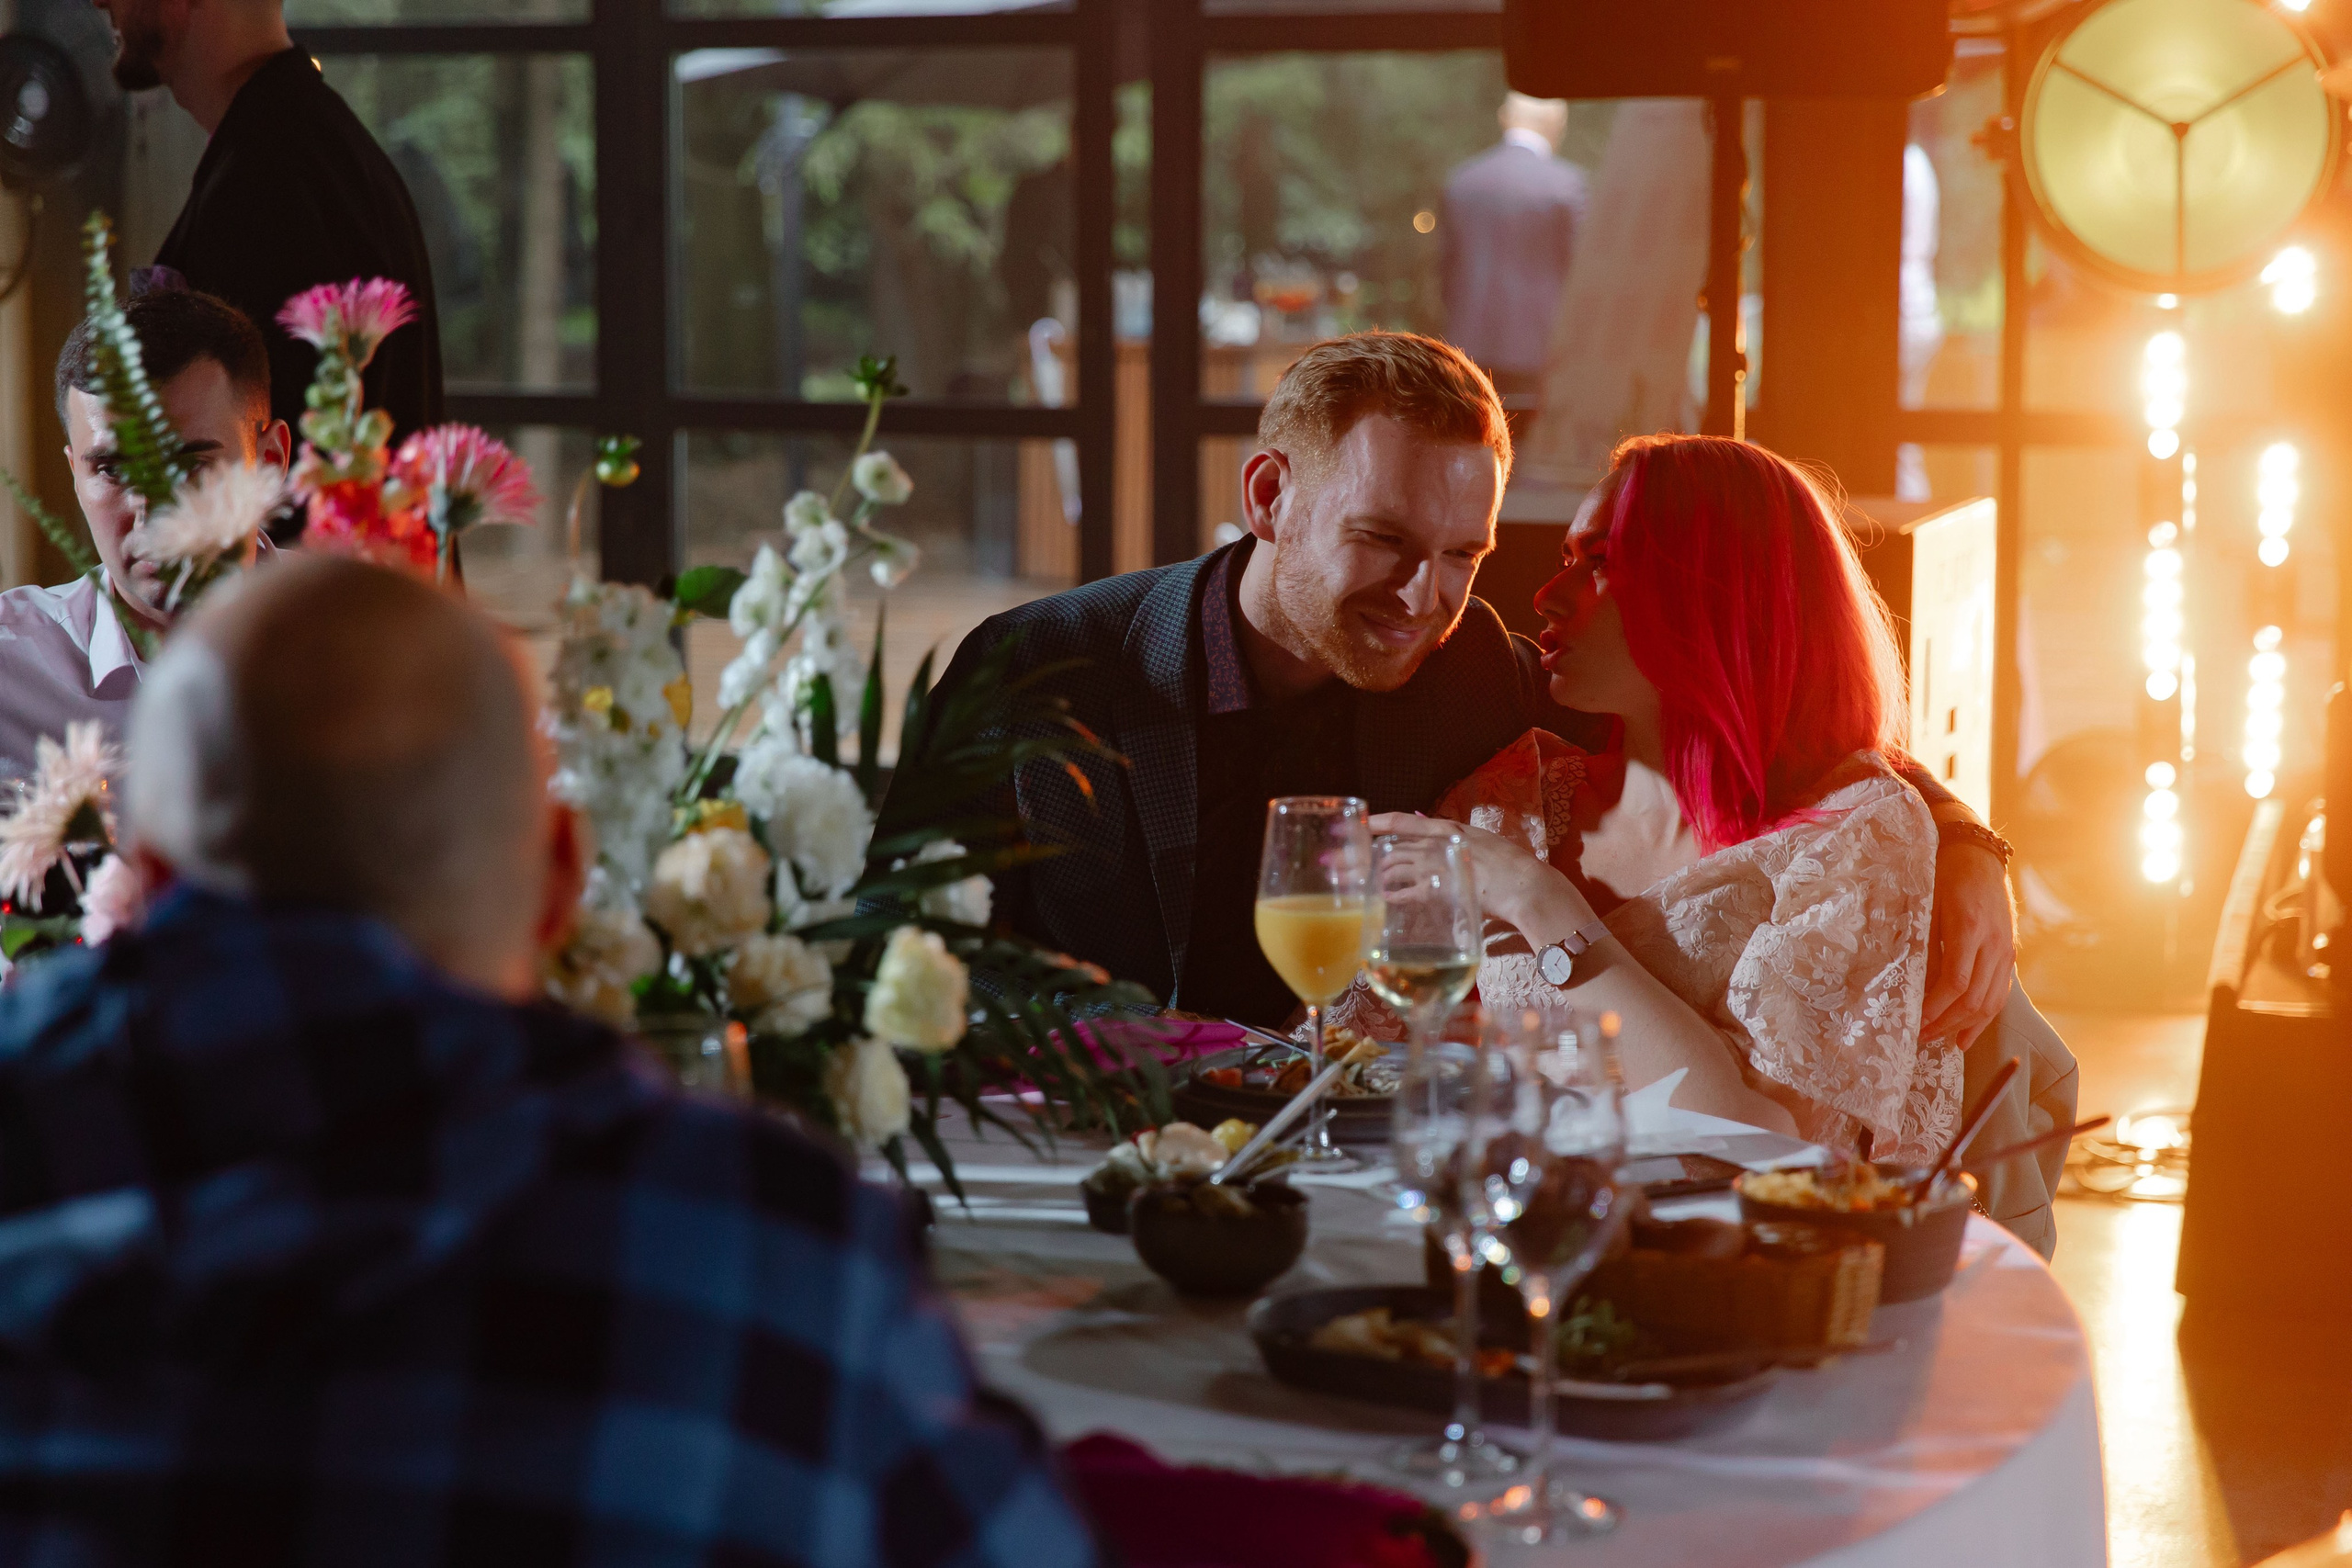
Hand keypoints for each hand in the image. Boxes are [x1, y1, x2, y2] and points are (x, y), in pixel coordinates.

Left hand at [1366, 812, 1589, 936]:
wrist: (1526, 885)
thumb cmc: (1509, 865)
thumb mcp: (1481, 841)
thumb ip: (1456, 837)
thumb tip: (1431, 829)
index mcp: (1449, 830)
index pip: (1405, 822)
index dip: (1380, 822)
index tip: (1362, 823)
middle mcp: (1438, 845)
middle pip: (1392, 847)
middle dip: (1368, 856)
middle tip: (1348, 863)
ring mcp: (1436, 867)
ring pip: (1394, 868)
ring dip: (1376, 876)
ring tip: (1363, 884)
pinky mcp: (1440, 890)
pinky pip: (1407, 893)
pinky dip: (1393, 896)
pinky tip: (1384, 899)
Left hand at [1921, 839, 2014, 1045]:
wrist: (1977, 854)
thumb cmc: (1944, 876)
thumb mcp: (1928, 906)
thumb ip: (1927, 946)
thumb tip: (1918, 986)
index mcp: (1969, 930)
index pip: (1955, 982)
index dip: (1936, 1007)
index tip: (1916, 1022)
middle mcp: (1993, 944)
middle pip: (1974, 998)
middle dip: (1947, 1023)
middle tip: (1922, 1038)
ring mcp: (2005, 950)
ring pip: (1991, 1001)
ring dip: (1966, 1025)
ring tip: (1943, 1042)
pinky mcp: (2009, 953)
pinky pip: (2000, 992)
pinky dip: (1985, 1015)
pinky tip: (1969, 1031)